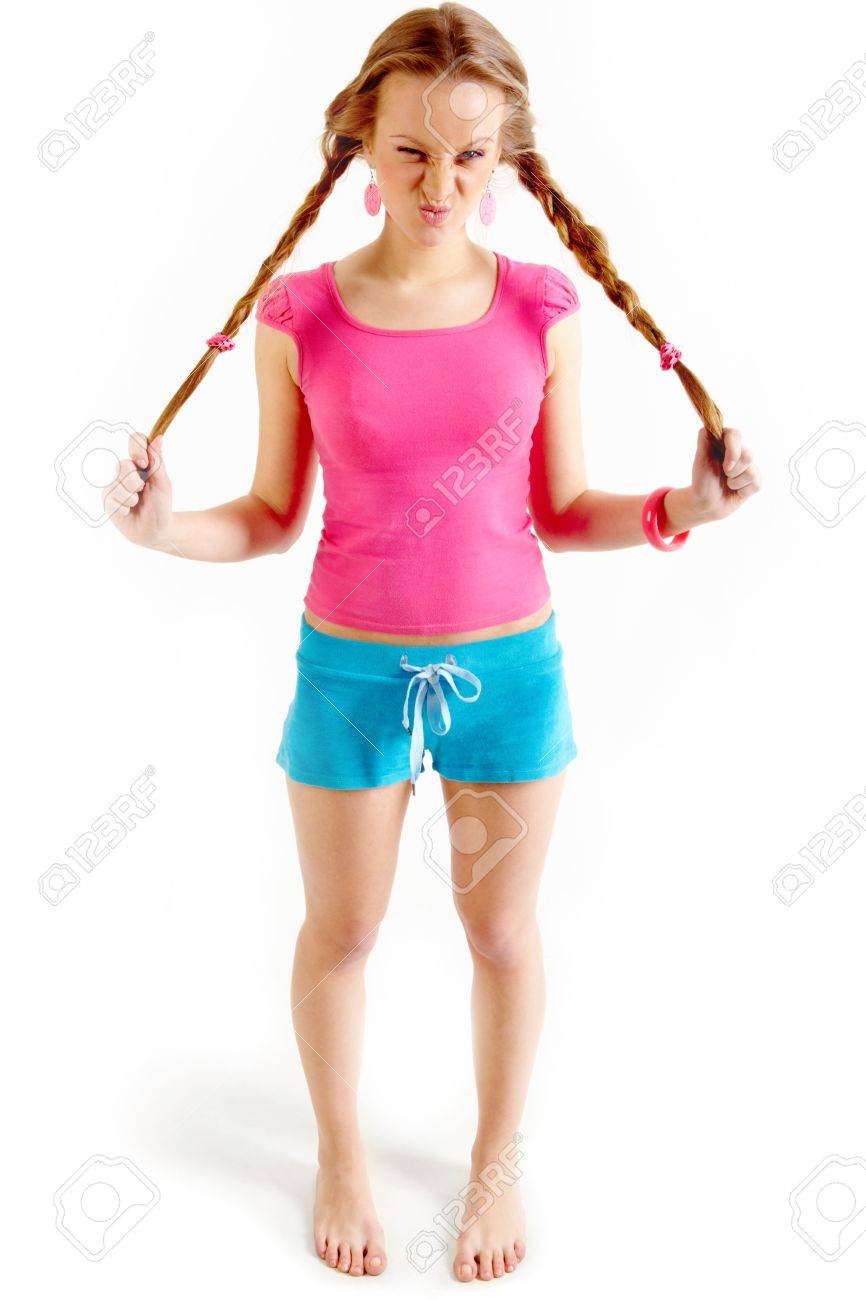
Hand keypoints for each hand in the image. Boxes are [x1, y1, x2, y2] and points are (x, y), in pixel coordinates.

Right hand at [103, 431, 173, 547]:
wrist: (155, 530)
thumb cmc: (161, 506)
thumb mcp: (163, 483)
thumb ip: (157, 461)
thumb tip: (158, 437)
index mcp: (141, 463)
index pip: (135, 440)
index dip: (137, 448)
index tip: (144, 463)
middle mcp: (125, 471)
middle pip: (122, 464)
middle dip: (135, 481)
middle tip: (142, 491)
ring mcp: (114, 484)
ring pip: (117, 483)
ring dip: (131, 497)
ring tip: (136, 504)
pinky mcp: (107, 499)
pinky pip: (112, 498)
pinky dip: (124, 507)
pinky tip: (128, 511)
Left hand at [687, 425, 760, 522]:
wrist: (707, 504)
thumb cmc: (702, 480)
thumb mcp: (701, 459)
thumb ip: (705, 439)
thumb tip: (710, 423)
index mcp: (725, 442)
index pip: (735, 435)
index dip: (733, 450)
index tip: (725, 466)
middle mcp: (740, 450)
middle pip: (748, 455)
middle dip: (733, 471)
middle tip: (723, 476)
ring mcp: (749, 465)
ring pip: (752, 472)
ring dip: (735, 483)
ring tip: (727, 484)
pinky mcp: (755, 480)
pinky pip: (756, 484)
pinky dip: (742, 491)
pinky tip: (736, 490)